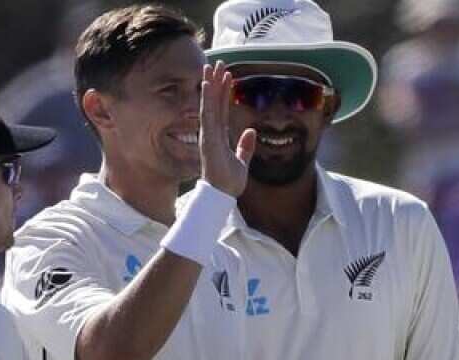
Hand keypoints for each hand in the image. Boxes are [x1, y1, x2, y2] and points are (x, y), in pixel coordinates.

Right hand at [200, 61, 255, 197]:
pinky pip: (207, 115)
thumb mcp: (242, 161)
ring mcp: (208, 134)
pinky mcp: (207, 138)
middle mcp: (211, 132)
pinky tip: (209, 84)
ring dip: (210, 85)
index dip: (224, 91)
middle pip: (214, 102)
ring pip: (208, 104)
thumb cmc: (229, 182)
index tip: (227, 75)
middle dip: (216, 82)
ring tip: (211, 66)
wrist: (222, 196)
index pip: (221, 109)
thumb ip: (245, 146)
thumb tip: (251, 131)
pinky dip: (207, 98)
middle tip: (218, 62)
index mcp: (219, 136)